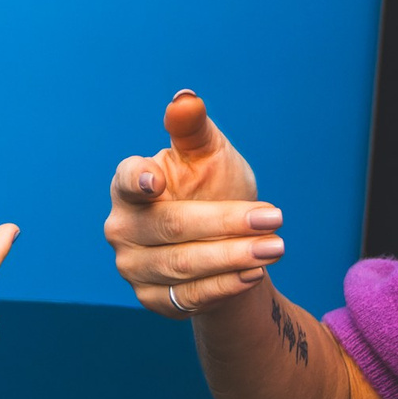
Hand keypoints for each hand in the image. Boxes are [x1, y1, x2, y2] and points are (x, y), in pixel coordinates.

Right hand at [106, 92, 281, 318]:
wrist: (223, 243)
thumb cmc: (210, 187)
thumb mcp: (208, 155)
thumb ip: (194, 130)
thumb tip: (185, 99)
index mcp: (128, 187)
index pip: (127, 180)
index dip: (139, 180)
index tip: (157, 181)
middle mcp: (123, 228)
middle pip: (172, 226)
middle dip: (226, 223)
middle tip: (274, 219)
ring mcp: (133, 267)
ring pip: (184, 265)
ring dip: (234, 257)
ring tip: (274, 248)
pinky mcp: (152, 299)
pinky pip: (190, 296)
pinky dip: (225, 285)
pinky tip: (255, 273)